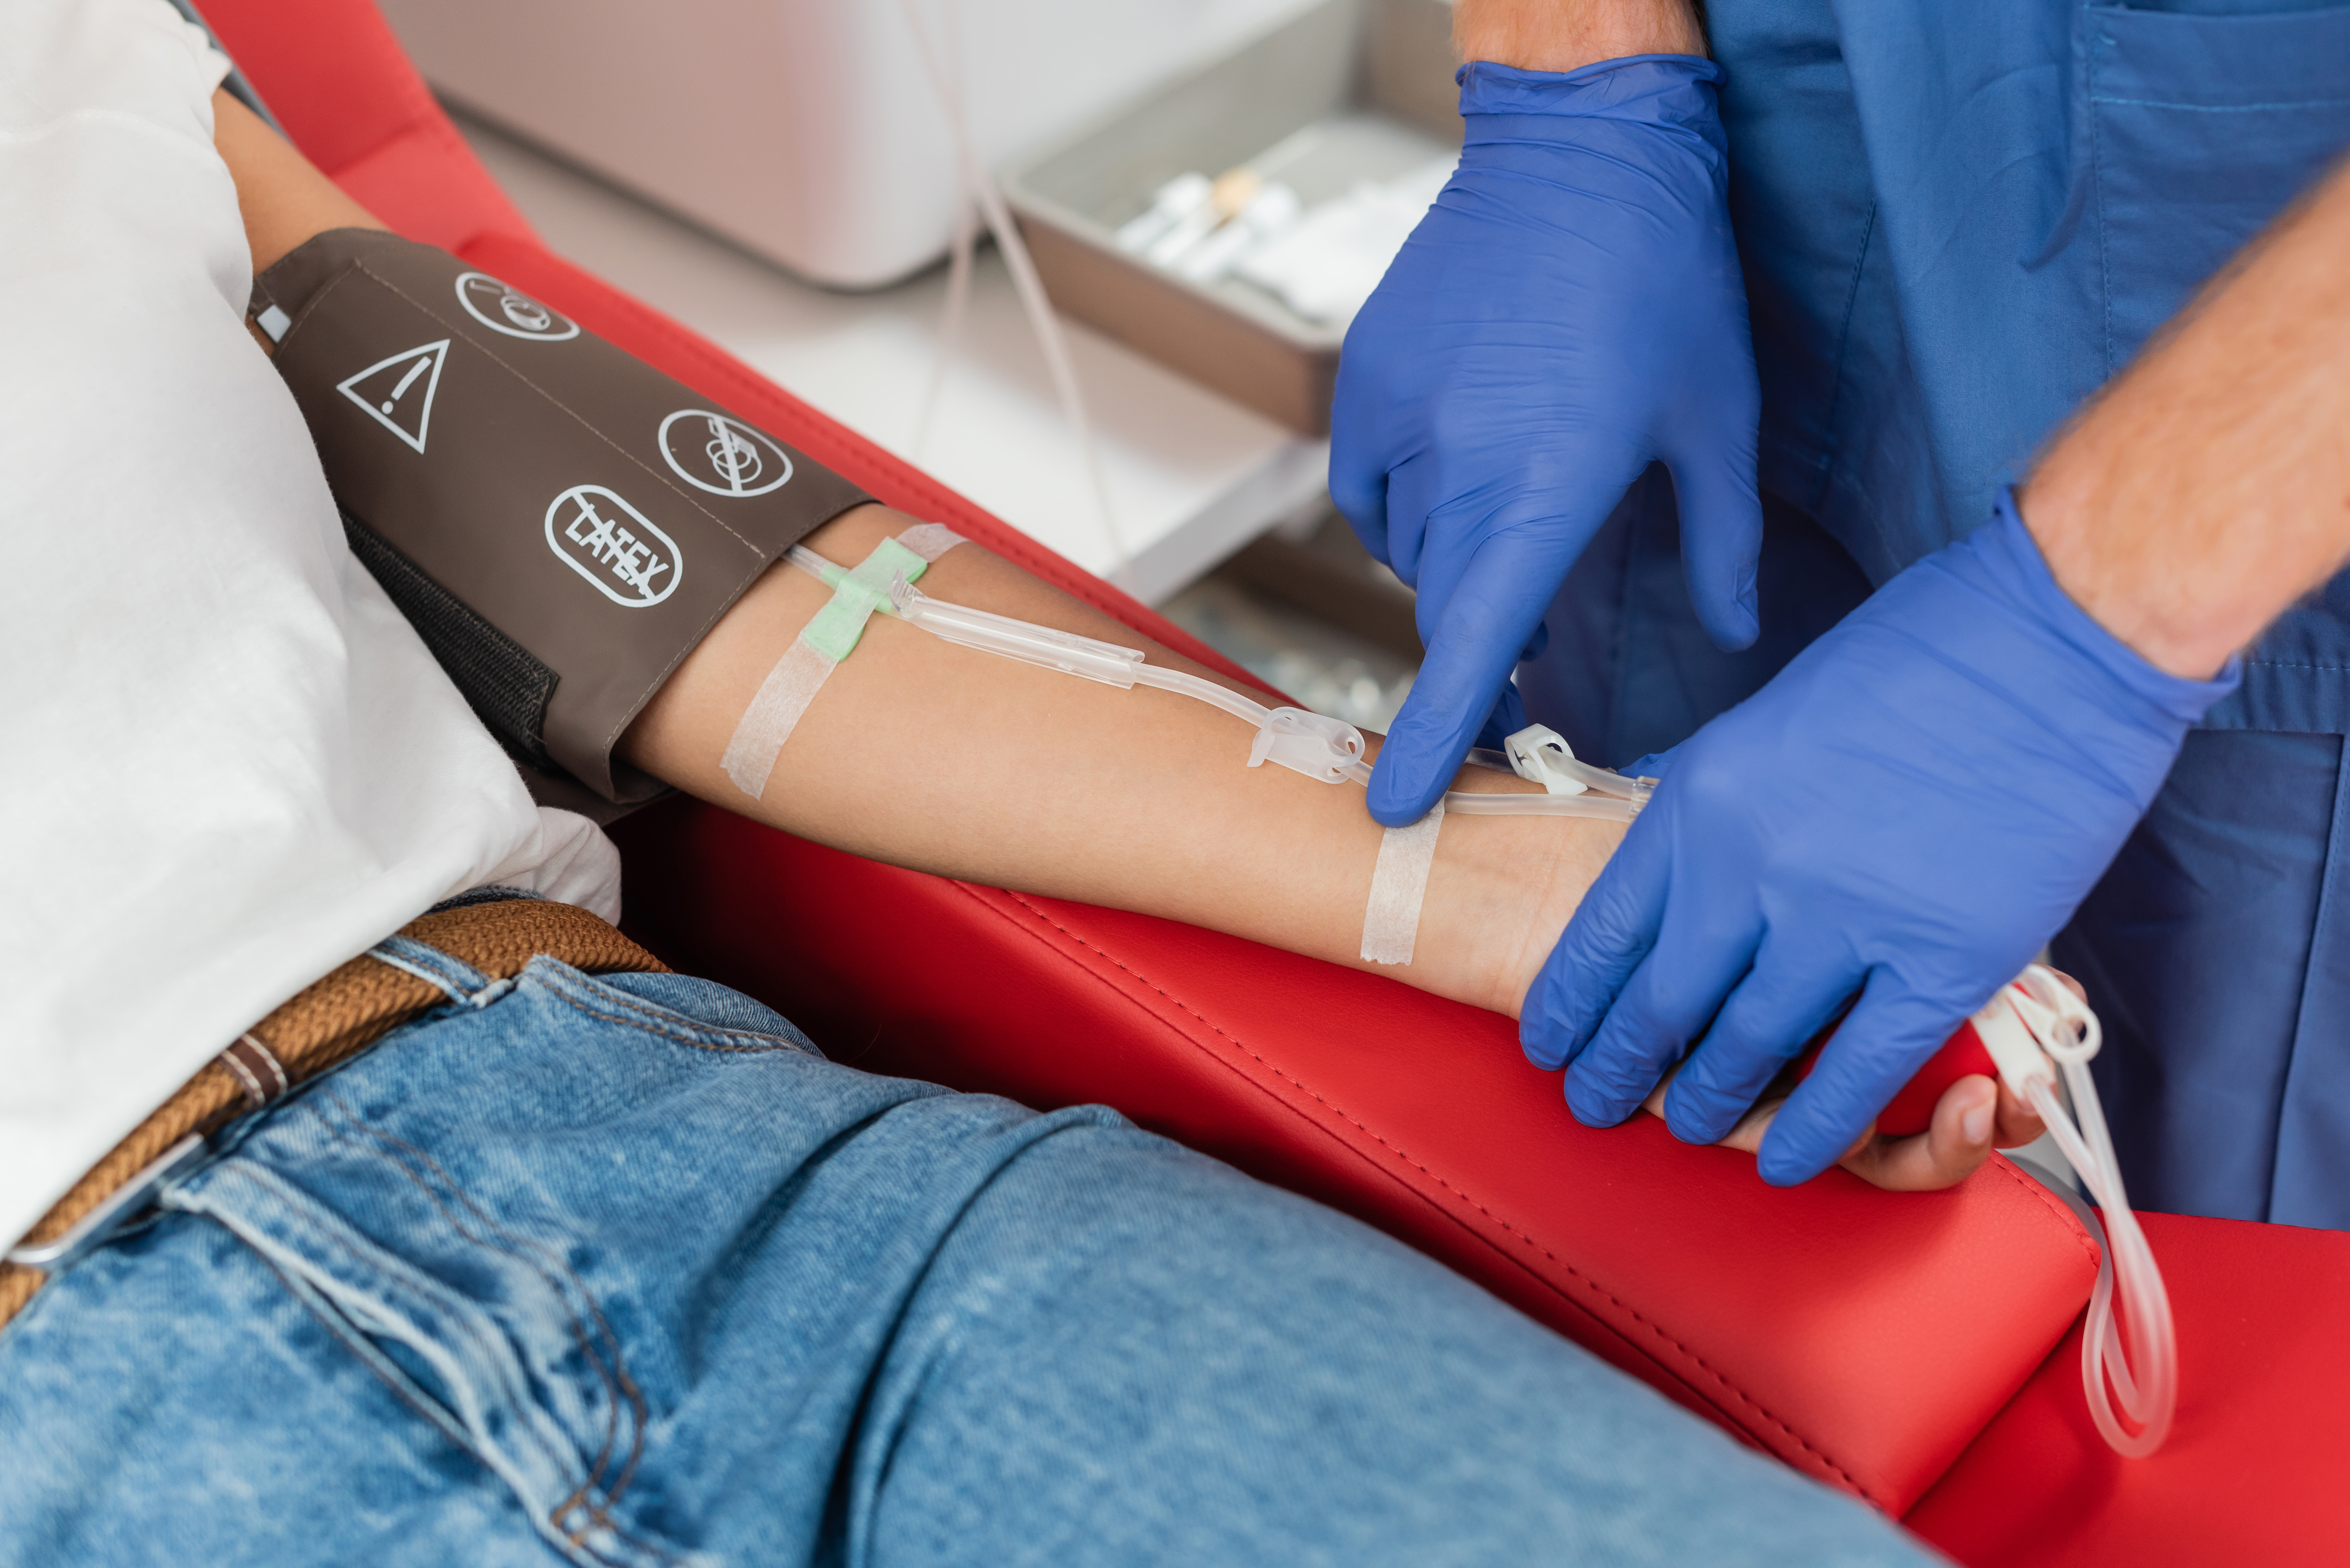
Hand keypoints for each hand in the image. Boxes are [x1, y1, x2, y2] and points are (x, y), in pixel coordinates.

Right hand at [1332, 54, 1762, 825]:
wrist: (1578, 150)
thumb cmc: (1662, 285)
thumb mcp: (1716, 417)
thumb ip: (1722, 541)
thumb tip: (1735, 631)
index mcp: (1543, 489)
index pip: (1472, 647)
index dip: (1435, 737)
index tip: (1395, 811)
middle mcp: (1457, 466)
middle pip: (1446, 606)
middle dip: (1481, 632)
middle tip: (1530, 621)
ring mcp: (1398, 420)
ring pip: (1409, 550)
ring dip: (1455, 555)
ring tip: (1515, 488)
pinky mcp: (1365, 381)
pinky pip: (1371, 490)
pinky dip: (1411, 501)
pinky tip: (1465, 456)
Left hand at [1523, 493, 2235, 1183]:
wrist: (2049, 644)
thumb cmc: (1918, 661)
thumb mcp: (1765, 723)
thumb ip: (1713, 800)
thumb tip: (1665, 840)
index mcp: (1701, 805)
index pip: (1604, 933)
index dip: (1572, 1003)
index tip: (1553, 1044)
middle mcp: (1751, 872)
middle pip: (1659, 1005)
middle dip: (1619, 1069)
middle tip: (1596, 1103)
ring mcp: (1843, 924)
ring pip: (1747, 1049)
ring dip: (1708, 1104)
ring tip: (1688, 1128)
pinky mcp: (1939, 963)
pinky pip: (1857, 1077)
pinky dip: (1817, 1130)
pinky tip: (1786, 1160)